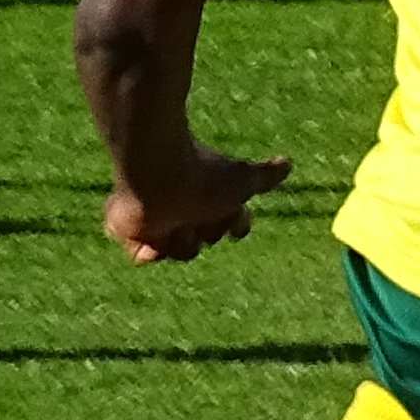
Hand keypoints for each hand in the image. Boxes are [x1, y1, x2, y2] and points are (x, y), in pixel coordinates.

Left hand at [103, 141, 287, 265]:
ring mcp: (158, 221)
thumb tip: (288, 163)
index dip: (234, 223)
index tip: (232, 216)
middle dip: (205, 230)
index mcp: (210, 199)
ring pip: (177, 251)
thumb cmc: (202, 175)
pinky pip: (141, 256)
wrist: (159, 173)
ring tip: (173, 220)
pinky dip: (146, 251)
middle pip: (205, 240)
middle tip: (196, 214)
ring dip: (178, 240)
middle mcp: (186, 210)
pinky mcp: (131, 231)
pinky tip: (152, 238)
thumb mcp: (242, 180)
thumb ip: (266, 176)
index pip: (230, 223)